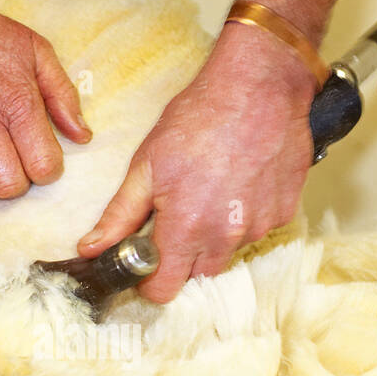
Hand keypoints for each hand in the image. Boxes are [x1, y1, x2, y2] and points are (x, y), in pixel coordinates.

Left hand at [77, 21, 316, 301]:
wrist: (259, 85)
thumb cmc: (200, 117)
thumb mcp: (147, 164)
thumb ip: (119, 215)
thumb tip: (91, 249)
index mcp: (186, 228)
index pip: (164, 290)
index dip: (150, 281)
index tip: (146, 262)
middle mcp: (226, 236)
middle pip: (198, 275)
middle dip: (184, 257)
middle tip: (179, 216)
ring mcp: (260, 226)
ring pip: (229, 253)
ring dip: (216, 236)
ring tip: (211, 192)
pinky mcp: (284, 212)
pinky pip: (258, 231)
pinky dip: (245, 217)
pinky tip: (238, 184)